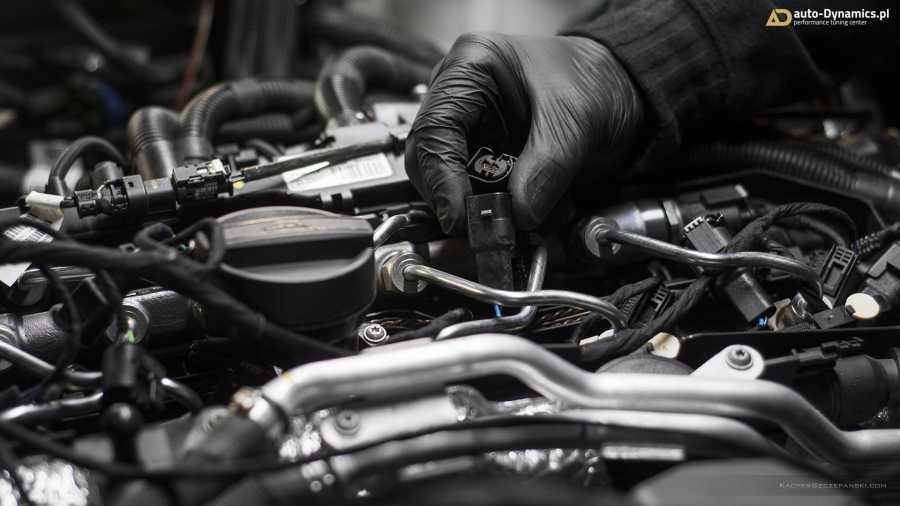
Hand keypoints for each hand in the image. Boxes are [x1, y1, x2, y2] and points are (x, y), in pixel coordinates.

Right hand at [405, 33, 646, 234]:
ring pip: (460, 188)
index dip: (441, 178)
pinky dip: (515, 214)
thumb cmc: (599, 81)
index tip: (460, 216)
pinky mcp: (493, 161)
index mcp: (471, 68)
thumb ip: (546, 168)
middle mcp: (464, 100)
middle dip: (465, 201)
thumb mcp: (576, 119)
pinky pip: (488, 198)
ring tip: (542, 215)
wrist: (629, 96)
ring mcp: (477, 132)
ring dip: (496, 212)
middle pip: (435, 162)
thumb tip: (518, 214)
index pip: (432, 130)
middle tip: (492, 228)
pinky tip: (547, 210)